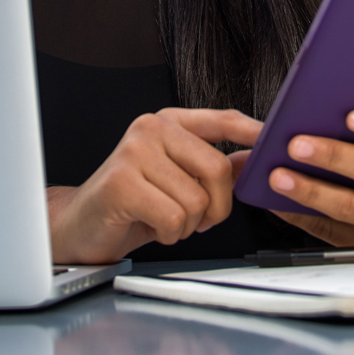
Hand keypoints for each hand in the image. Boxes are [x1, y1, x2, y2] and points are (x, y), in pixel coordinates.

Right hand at [48, 108, 260, 263]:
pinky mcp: (121, 183)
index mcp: (169, 123)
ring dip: (187, 225)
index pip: (222, 120)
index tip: (272, 141)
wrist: (80, 226)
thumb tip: (253, 161)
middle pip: (218, 168)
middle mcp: (151, 129)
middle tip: (197, 219)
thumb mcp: (179, 181)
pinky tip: (151, 226)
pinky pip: (173, 218)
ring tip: (163, 219)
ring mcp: (133, 153)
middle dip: (216, 207)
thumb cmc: (131, 204)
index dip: (253, 131)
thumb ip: (214, 168)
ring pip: (196, 200)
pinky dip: (169, 234)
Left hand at [266, 107, 353, 245]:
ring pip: (353, 206)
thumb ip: (342, 123)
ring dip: (312, 190)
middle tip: (296, 145)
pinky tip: (277, 202)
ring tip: (278, 176)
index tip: (351, 117)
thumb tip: (273, 114)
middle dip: (333, 156)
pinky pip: (331, 231)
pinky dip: (302, 215)